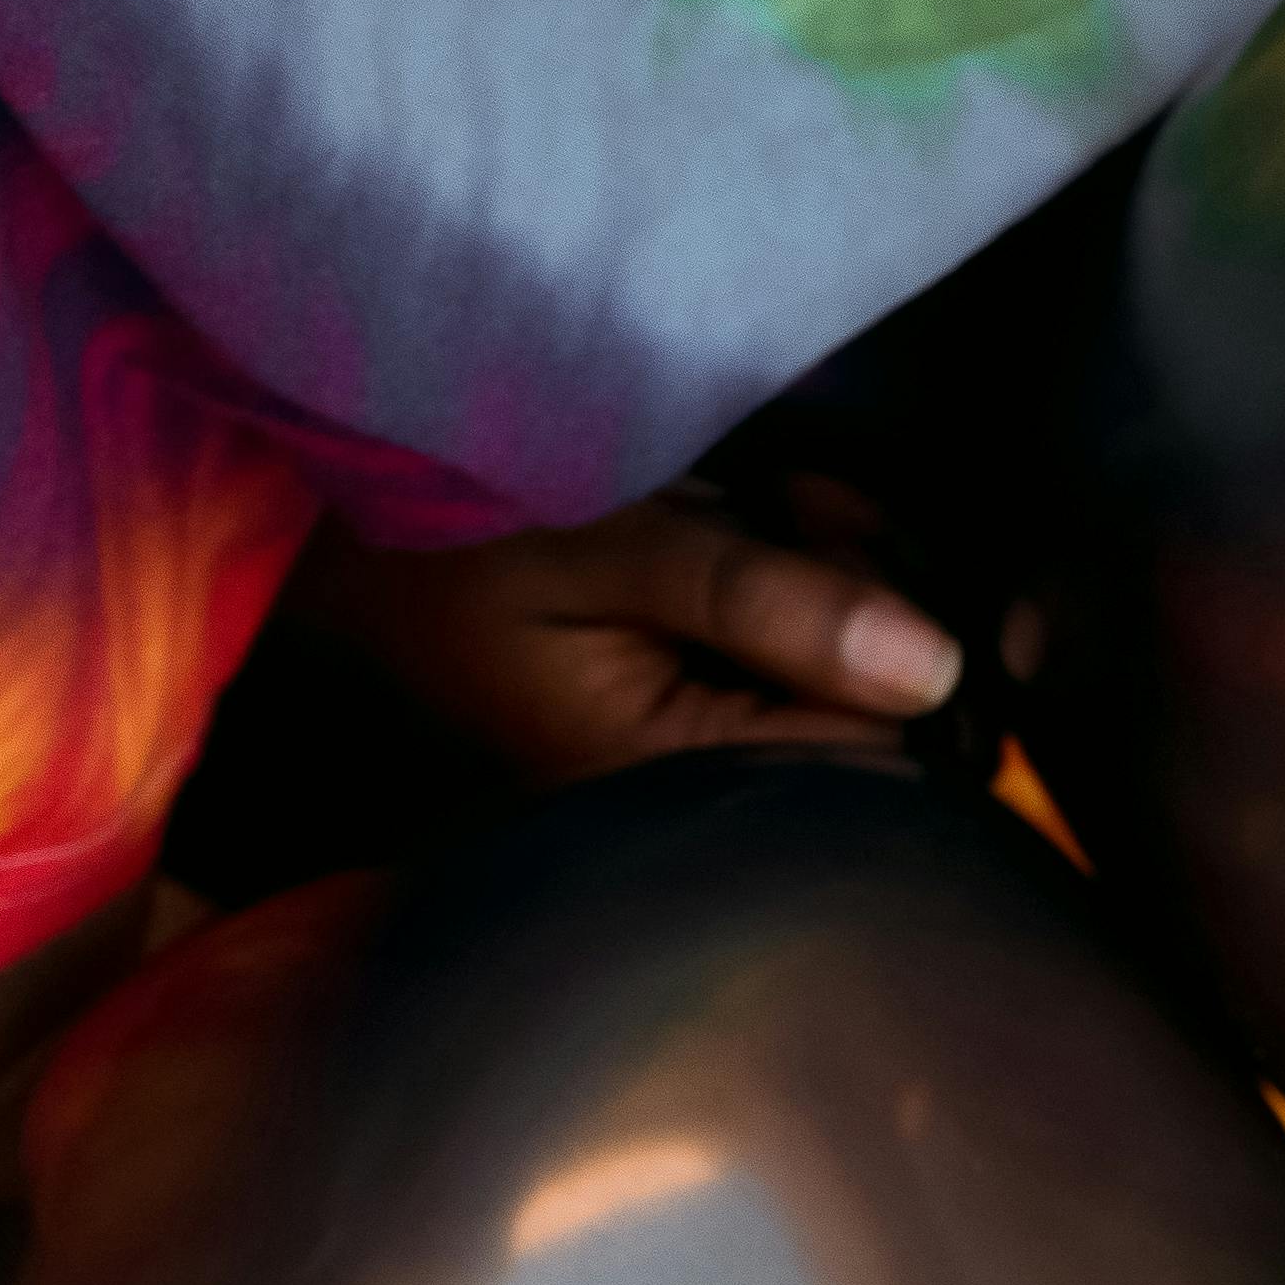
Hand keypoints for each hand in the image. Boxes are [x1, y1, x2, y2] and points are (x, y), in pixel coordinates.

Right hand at [294, 487, 962, 789]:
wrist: (351, 528)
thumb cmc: (450, 539)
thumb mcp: (600, 544)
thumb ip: (758, 599)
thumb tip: (934, 667)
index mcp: (666, 783)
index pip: (867, 760)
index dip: (900, 643)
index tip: (842, 536)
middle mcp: (696, 787)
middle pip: (871, 718)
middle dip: (872, 597)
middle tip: (807, 502)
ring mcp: (698, 741)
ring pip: (849, 671)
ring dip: (844, 573)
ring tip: (787, 498)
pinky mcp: (695, 692)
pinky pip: (801, 645)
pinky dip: (808, 571)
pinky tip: (776, 513)